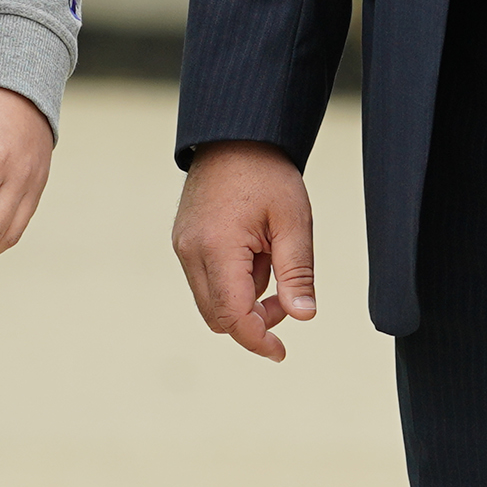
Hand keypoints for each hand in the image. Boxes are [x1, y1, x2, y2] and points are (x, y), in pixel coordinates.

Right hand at [172, 140, 315, 361]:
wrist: (236, 134)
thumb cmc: (267, 172)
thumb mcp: (294, 221)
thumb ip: (297, 273)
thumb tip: (303, 316)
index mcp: (216, 247)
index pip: (232, 316)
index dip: (257, 339)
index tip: (280, 351)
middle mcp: (190, 251)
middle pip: (217, 316)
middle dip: (254, 319)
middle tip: (287, 297)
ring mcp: (183, 246)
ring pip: (210, 300)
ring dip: (244, 297)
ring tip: (271, 255)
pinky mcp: (184, 240)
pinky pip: (206, 279)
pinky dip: (233, 280)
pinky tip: (255, 250)